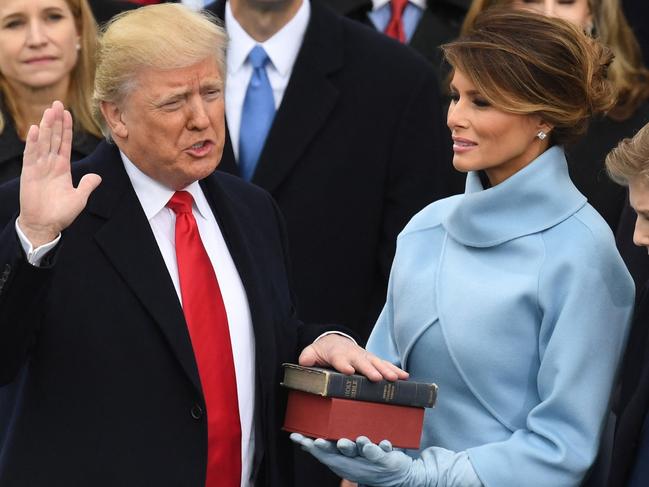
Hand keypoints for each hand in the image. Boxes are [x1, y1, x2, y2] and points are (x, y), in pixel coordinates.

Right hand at [18, 101, 100, 246]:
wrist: (44, 225)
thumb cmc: (61, 213)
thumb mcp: (79, 198)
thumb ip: (87, 186)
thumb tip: (97, 177)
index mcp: (62, 168)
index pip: (65, 143)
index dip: (66, 129)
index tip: (67, 113)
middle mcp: (50, 164)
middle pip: (54, 138)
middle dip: (56, 121)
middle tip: (57, 103)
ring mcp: (39, 167)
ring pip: (44, 142)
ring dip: (46, 126)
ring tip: (49, 111)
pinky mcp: (29, 174)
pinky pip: (31, 155)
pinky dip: (34, 143)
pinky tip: (35, 129)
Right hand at [291, 434, 425, 485]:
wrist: (394, 477)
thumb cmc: (363, 463)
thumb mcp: (341, 458)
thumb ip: (324, 449)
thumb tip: (299, 441)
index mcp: (341, 459)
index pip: (323, 451)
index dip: (310, 445)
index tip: (297, 436)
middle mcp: (353, 460)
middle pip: (340, 453)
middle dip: (329, 447)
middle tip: (318, 441)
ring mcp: (369, 460)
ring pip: (362, 452)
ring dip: (359, 445)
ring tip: (357, 439)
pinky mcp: (386, 459)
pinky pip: (384, 453)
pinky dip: (383, 447)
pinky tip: (384, 442)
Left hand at [299, 334, 407, 381]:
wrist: (334, 341)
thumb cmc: (323, 351)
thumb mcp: (312, 353)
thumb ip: (308, 357)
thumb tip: (304, 362)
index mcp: (337, 354)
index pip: (340, 359)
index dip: (344, 364)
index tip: (349, 371)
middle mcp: (353, 354)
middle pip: (362, 362)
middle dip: (369, 369)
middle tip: (376, 378)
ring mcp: (365, 356)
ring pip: (376, 363)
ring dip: (386, 370)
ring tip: (395, 379)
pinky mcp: (372, 360)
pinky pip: (385, 364)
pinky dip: (395, 369)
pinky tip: (405, 377)